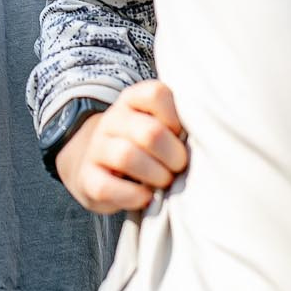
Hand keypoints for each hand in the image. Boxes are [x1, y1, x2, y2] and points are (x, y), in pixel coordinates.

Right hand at [55, 79, 187, 213]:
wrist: (96, 163)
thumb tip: (204, 141)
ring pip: (127, 157)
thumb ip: (178, 125)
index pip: (156, 93)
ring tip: (164, 182)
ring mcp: (96, 148)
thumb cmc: (142, 145)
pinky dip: (133, 196)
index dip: (176, 117)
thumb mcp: (157, 125)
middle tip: (179, 166)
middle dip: (173, 156)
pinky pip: (108, 186)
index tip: (180, 134)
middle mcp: (112, 119)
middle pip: (149, 132)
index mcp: (132, 100)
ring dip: (155, 175)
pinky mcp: (87, 177)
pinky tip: (145, 196)